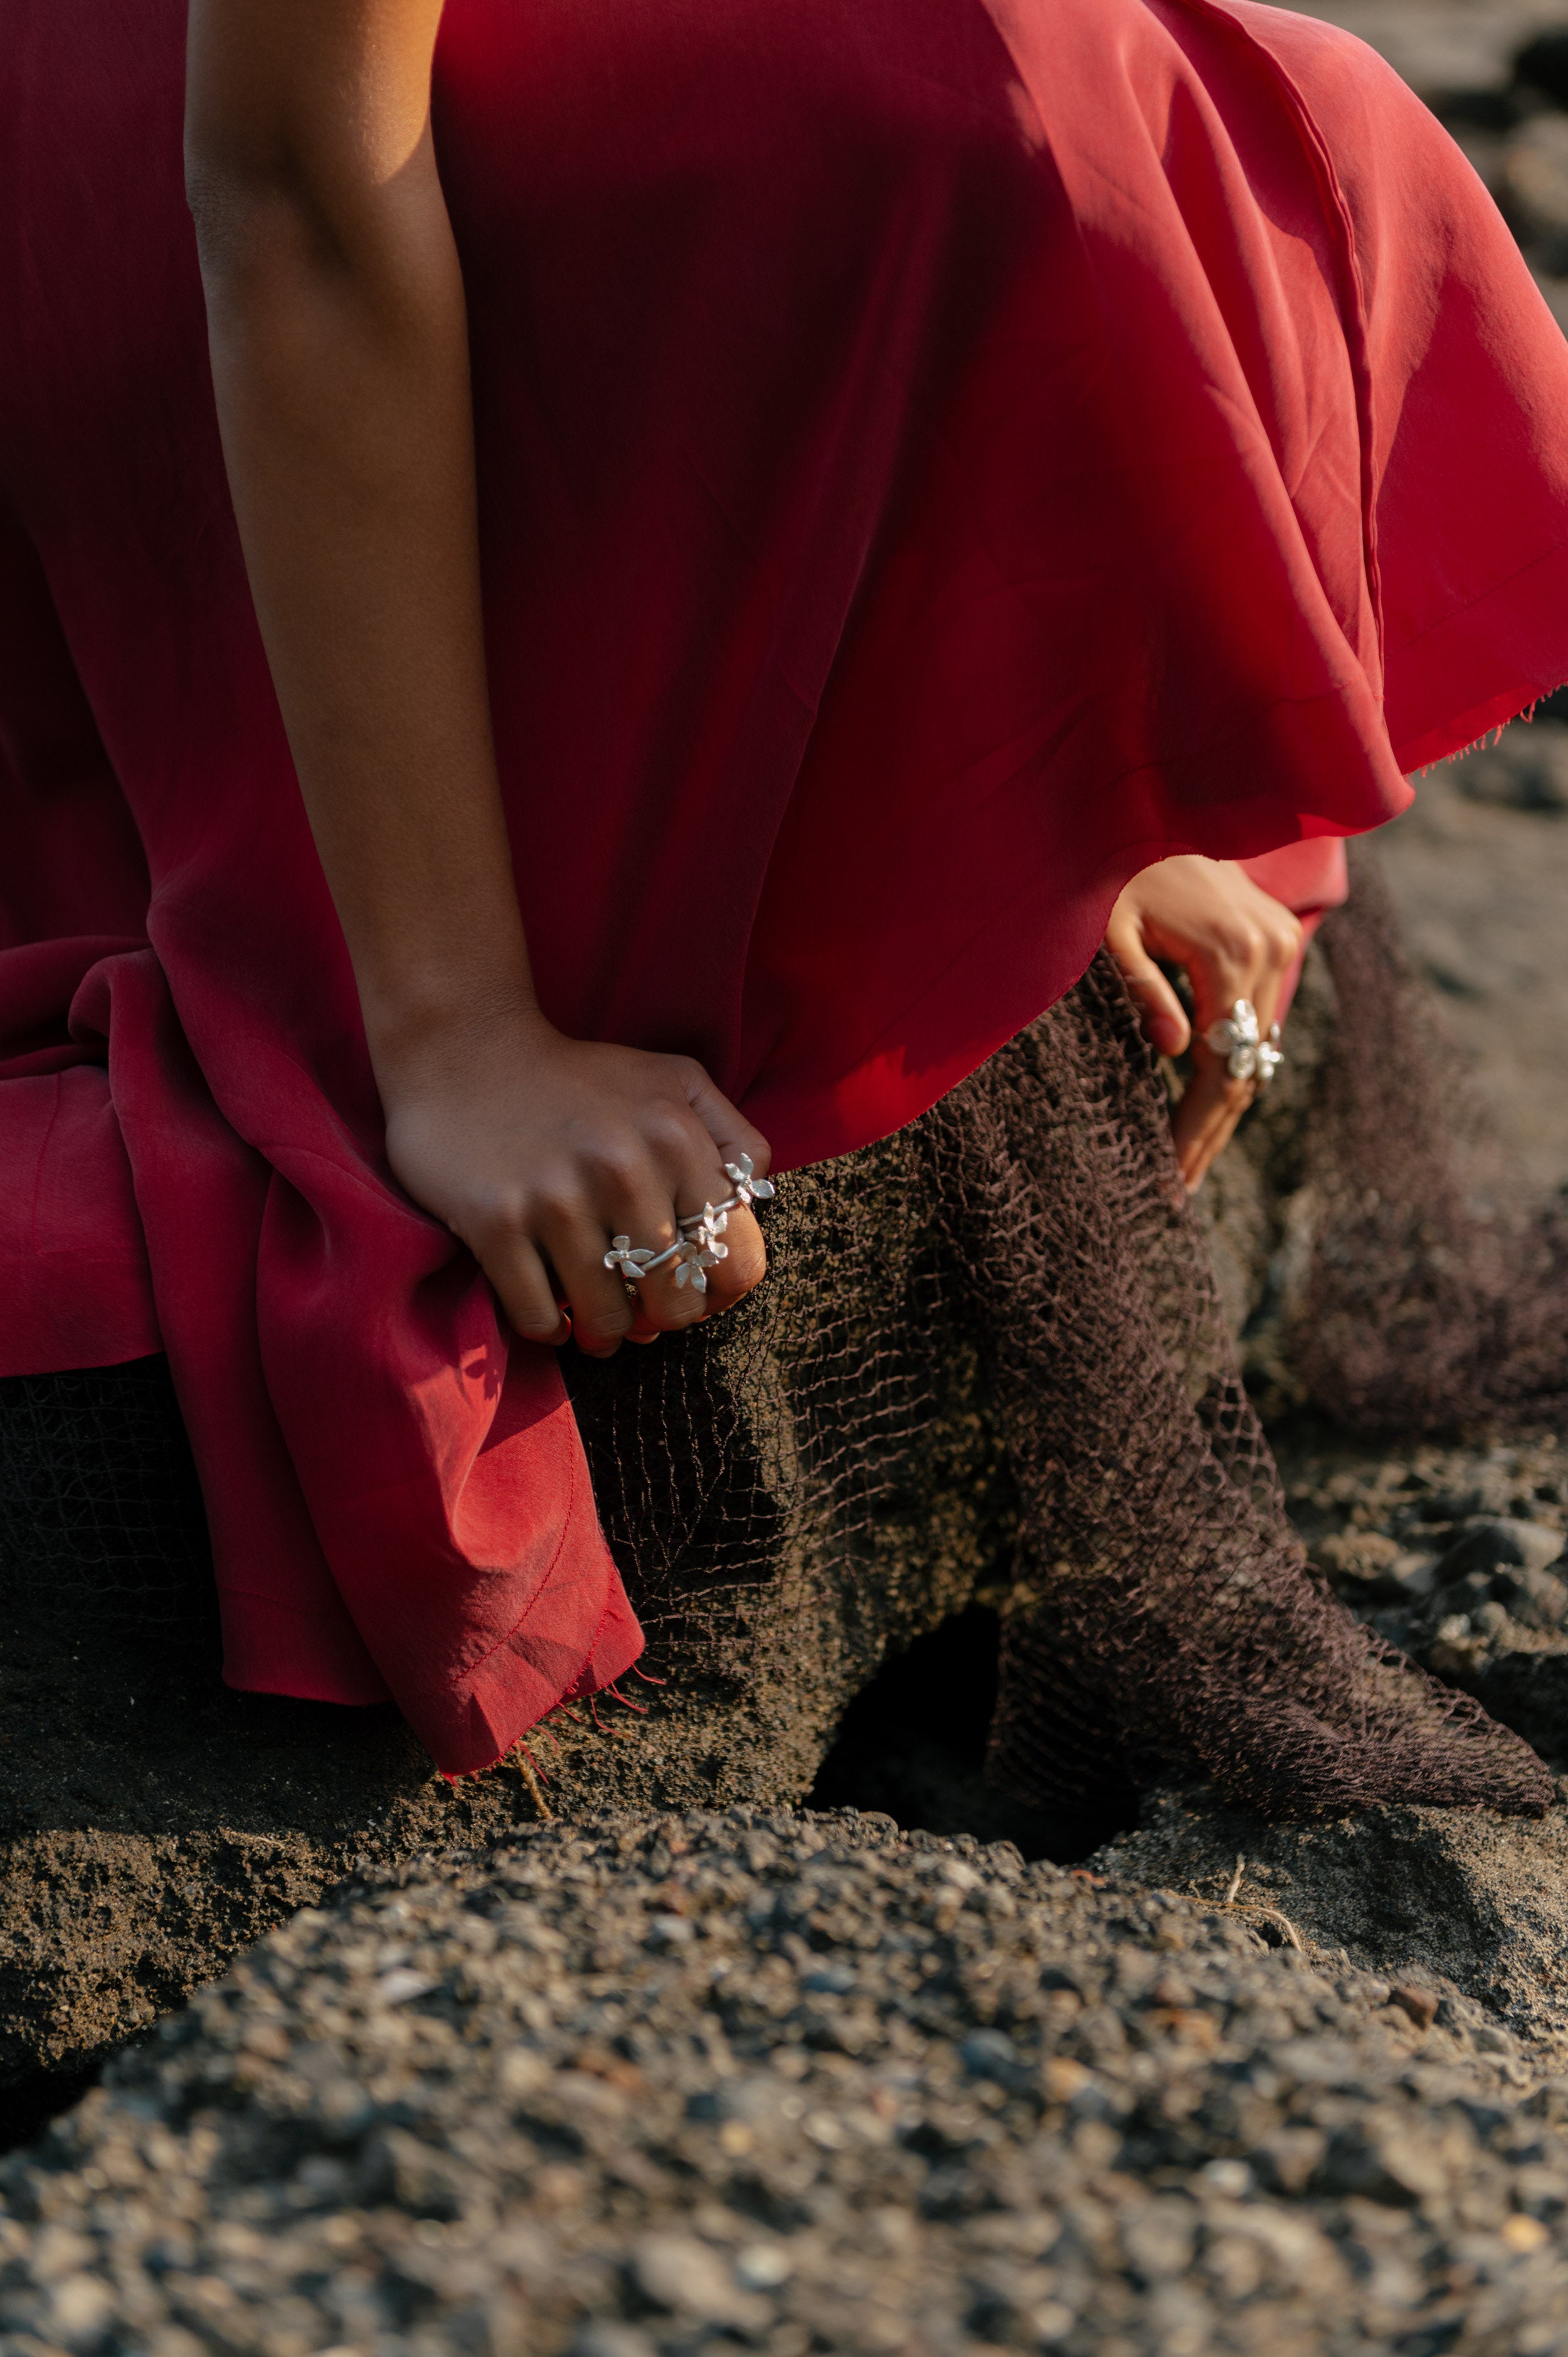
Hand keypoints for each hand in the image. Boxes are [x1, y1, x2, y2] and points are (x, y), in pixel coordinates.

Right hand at [376, 1003, 770, 1355]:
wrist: (465, 1050)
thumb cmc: (581, 1079)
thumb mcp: (676, 1079)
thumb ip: (733, 1136)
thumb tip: (752, 1208)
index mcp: (676, 1135)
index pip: (736, 1258)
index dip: (721, 1292)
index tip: (696, 1290)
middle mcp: (623, 1167)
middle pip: (675, 1302)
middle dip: (663, 1317)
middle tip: (643, 1308)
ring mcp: (556, 1198)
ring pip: (608, 1320)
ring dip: (605, 1332)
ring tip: (598, 1321)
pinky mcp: (496, 1223)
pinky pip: (539, 1318)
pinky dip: (548, 1328)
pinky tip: (551, 1308)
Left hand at [1103, 856, 1303, 1191]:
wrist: (1150, 802)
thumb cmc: (1110, 867)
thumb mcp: (1107, 929)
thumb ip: (1138, 989)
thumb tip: (1174, 1055)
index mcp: (1228, 950)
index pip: (1218, 1067)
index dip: (1193, 1129)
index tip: (1168, 1179)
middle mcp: (1268, 947)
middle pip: (1245, 1068)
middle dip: (1208, 1134)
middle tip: (1177, 1192)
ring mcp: (1279, 939)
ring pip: (1257, 1049)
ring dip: (1222, 1108)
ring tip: (1187, 1165)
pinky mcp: (1277, 935)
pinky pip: (1258, 1019)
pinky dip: (1233, 1066)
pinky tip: (1202, 1109)